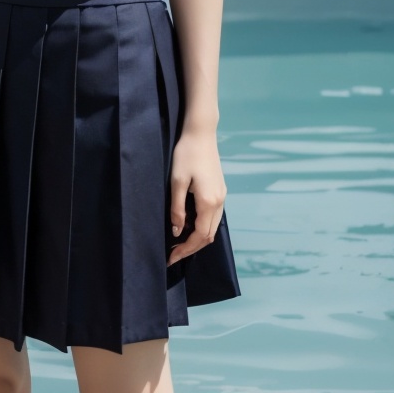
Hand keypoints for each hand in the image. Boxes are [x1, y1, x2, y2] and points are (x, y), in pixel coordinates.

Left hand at [168, 127, 226, 266]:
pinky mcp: (220, 190)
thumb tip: (177, 231)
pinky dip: (203, 227)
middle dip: (192, 248)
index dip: (185, 250)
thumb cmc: (186, 155)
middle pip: (209, 235)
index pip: (199, 236)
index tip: (171, 258)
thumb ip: (178, 209)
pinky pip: (214, 217)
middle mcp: (219, 202)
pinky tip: (189, 225)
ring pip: (213, 227)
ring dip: (198, 238)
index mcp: (209, 202)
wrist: (201, 134)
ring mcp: (222, 196)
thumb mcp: (176, 182)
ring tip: (180, 243)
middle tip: (173, 254)